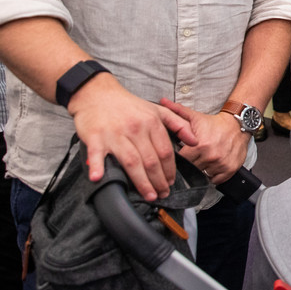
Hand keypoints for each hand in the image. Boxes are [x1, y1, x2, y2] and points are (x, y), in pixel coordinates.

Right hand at [67, 75, 198, 200]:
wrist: (97, 94)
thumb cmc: (128, 105)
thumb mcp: (157, 110)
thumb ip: (179, 124)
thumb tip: (194, 140)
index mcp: (151, 123)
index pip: (165, 151)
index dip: (170, 170)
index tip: (171, 182)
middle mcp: (135, 129)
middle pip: (151, 160)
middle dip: (159, 180)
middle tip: (162, 194)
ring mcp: (115, 134)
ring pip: (132, 162)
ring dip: (141, 182)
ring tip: (148, 195)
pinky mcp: (95, 137)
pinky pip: (97, 154)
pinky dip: (97, 166)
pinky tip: (99, 178)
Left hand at [159, 98, 250, 183]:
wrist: (238, 125)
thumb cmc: (214, 123)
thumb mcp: (195, 116)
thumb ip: (176, 111)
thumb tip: (162, 101)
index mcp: (199, 145)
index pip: (180, 161)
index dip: (177, 160)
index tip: (178, 156)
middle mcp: (210, 156)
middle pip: (191, 170)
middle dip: (189, 165)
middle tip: (191, 158)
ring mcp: (221, 164)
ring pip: (202, 176)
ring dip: (200, 171)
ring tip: (201, 160)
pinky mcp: (230, 170)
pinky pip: (215, 180)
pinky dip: (212, 176)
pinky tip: (211, 166)